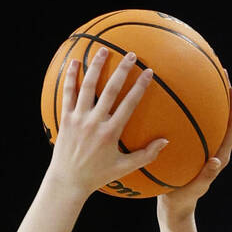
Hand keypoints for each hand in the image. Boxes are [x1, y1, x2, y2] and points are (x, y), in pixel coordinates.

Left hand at [49, 48, 166, 197]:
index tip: (149, 72)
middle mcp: (94, 123)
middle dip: (122, 70)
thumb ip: (146, 155)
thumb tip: (165, 141)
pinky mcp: (65, 119)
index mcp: (110, 133)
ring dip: (96, 66)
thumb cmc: (97, 176)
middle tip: (131, 54)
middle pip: (110, 90)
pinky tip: (75, 62)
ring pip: (88, 87)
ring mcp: (78, 119)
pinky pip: (67, 94)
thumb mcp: (123, 168)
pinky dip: (71, 77)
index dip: (140, 86)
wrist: (68, 182)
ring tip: (104, 50)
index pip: (129, 104)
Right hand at [156, 85, 231, 227]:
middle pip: (223, 117)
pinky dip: (187, 112)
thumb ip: (206, 176)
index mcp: (220, 156)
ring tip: (198, 78)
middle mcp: (215, 149)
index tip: (231, 88)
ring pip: (208, 119)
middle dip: (222, 94)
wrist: (174, 208)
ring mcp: (203, 149)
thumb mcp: (194, 189)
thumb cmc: (183, 200)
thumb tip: (217, 161)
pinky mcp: (191, 151)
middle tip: (218, 72)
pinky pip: (192, 127)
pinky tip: (173, 102)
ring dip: (206, 99)